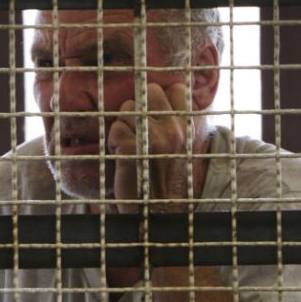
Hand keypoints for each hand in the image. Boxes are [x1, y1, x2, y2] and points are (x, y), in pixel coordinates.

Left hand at [107, 82, 192, 212]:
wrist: (156, 212)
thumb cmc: (162, 177)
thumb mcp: (178, 146)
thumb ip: (172, 120)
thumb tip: (155, 91)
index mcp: (187, 127)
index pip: (177, 88)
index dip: (161, 99)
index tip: (156, 118)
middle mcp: (174, 130)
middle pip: (149, 91)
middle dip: (139, 108)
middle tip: (140, 133)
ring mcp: (154, 138)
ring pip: (127, 108)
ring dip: (124, 125)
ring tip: (132, 148)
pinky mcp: (133, 148)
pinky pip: (115, 128)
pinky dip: (113, 141)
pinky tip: (122, 156)